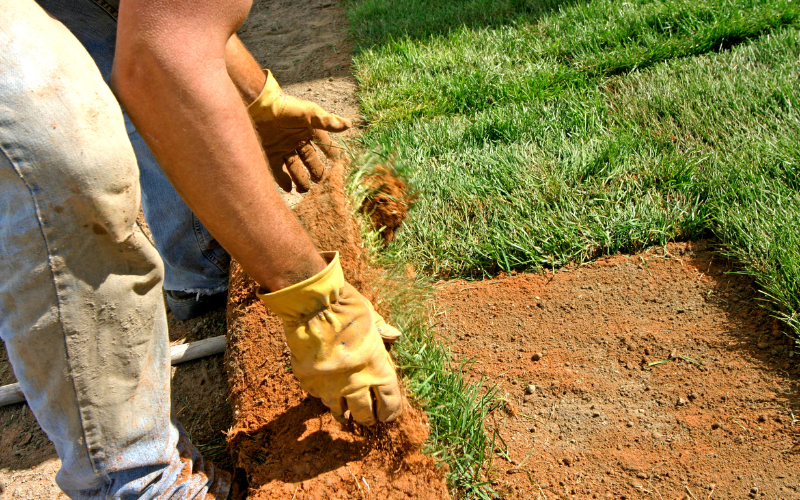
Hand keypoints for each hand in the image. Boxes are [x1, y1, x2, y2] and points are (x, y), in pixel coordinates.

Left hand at [247, 70, 351, 191]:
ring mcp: (283, 148)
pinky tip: (289, 189)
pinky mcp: (270, 154)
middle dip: (317, 171)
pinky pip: (278, 171)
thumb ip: (327, 121)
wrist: (258, 105)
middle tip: (323, 182)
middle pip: (310, 160)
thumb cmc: (285, 107)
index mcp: (308, 131)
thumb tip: (348, 125)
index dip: (331, 152)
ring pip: (295, 168)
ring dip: (301, 179)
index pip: (324, 144)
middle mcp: (297, 141)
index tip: (339, 162)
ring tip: (305, 190)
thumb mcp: (309, 113)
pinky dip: (284, 181)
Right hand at [257, 252, 401, 424]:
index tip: (388, 415)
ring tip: (343, 417)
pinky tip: (322, 392)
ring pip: (338, 411)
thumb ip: (382, 330)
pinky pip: (317, 395)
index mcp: (377, 369)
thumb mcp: (371, 316)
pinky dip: (321, 394)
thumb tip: (395, 334)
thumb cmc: (347, 308)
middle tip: (367, 419)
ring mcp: (330, 386)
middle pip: (365, 414)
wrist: (313, 307)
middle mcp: (356, 383)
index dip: (390, 411)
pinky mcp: (309, 382)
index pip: (389, 402)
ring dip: (343, 414)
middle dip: (367, 418)